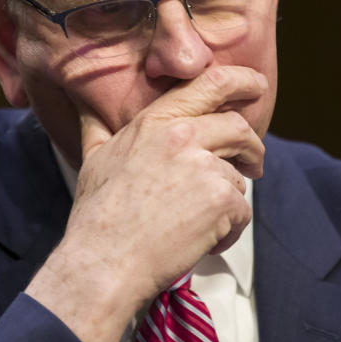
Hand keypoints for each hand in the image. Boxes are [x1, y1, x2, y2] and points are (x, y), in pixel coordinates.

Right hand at [69, 65, 264, 295]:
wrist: (105, 261)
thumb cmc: (97, 214)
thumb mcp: (94, 158)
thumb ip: (96, 126)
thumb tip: (83, 103)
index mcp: (154, 122)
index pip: (209, 83)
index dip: (241, 80)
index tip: (257, 85)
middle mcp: (181, 135)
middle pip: (238, 128)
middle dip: (252, 148)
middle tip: (253, 165)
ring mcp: (203, 166)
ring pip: (238, 177)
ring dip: (227, 201)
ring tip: (198, 224)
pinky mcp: (220, 199)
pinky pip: (241, 211)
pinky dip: (228, 231)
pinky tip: (201, 242)